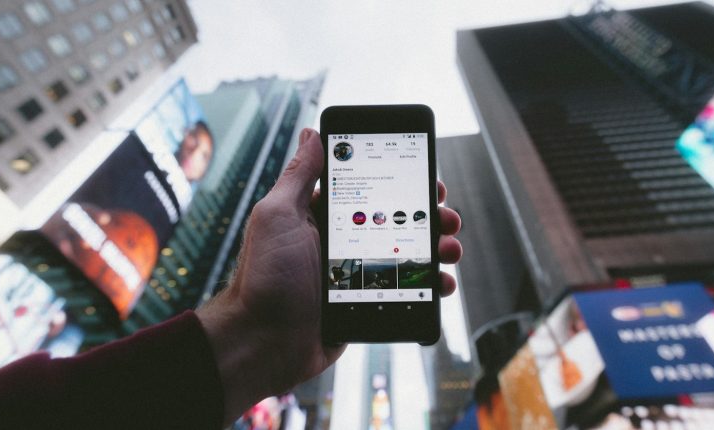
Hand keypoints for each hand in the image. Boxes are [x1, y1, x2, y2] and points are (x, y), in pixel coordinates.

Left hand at [196, 128, 461, 424]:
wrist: (264, 343)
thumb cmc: (264, 278)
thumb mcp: (278, 216)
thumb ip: (299, 176)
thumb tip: (311, 133)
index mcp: (323, 216)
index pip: (371, 190)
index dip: (402, 182)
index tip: (427, 178)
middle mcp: (343, 242)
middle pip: (397, 220)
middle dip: (428, 215)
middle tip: (447, 216)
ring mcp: (358, 274)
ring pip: (408, 254)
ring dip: (436, 248)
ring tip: (450, 249)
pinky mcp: (368, 303)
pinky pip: (406, 290)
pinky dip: (429, 286)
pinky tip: (442, 283)